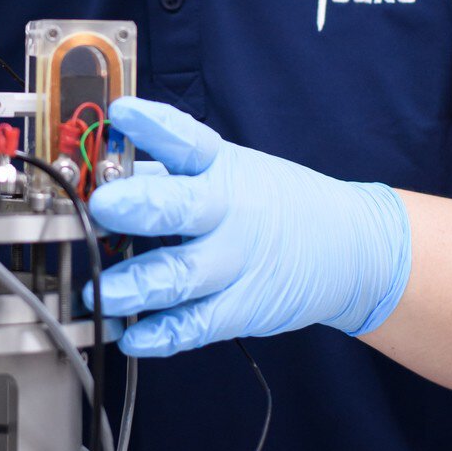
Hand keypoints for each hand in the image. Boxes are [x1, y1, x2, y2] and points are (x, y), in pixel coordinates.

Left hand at [84, 97, 410, 357]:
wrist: (352, 249)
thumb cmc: (272, 203)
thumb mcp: (230, 171)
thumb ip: (167, 174)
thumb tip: (101, 170)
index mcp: (222, 168)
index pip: (187, 141)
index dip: (154, 126)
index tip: (122, 112)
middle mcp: (229, 212)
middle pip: (183, 207)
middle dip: (142, 206)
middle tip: (102, 206)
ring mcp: (236, 263)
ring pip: (183, 275)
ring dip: (138, 285)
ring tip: (100, 292)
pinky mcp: (241, 309)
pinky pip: (197, 325)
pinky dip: (163, 335)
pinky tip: (131, 338)